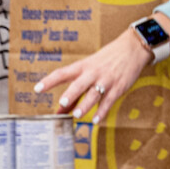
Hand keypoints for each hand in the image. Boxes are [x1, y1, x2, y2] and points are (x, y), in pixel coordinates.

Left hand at [35, 28, 152, 121]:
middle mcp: (93, 73)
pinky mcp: (118, 87)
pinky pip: (109, 100)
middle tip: (62, 102)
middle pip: (79, 84)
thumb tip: (60, 109)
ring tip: (78, 115)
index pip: (62, 73)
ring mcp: (106, 80)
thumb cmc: (107, 59)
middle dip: (71, 94)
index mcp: (83, 66)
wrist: (132, 48)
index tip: (37, 89)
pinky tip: (97, 120)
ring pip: (94, 94)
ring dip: (85, 105)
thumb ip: (76, 90)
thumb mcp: (90, 68)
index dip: (49, 81)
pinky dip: (103, 111)